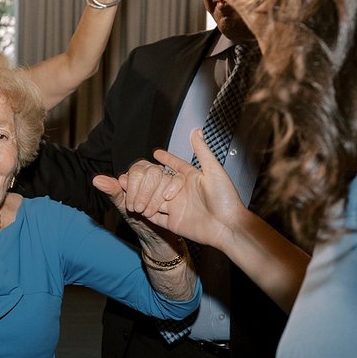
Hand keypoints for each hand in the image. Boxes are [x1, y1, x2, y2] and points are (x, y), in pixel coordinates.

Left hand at [93, 173, 180, 255]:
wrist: (154, 233)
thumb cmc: (136, 217)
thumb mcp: (122, 205)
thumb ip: (112, 191)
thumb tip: (96, 180)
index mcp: (137, 172)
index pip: (136, 171)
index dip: (133, 189)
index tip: (131, 206)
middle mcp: (153, 171)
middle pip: (152, 172)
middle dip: (144, 194)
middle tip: (139, 210)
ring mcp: (168, 178)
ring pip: (165, 177)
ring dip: (156, 198)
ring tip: (149, 212)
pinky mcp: (180, 186)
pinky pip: (178, 180)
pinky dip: (171, 191)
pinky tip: (166, 202)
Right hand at [113, 129, 247, 250]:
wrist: (228, 227)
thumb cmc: (225, 198)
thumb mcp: (213, 170)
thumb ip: (202, 151)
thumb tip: (197, 130)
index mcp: (192, 179)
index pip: (176, 166)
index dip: (167, 159)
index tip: (155, 153)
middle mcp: (183, 193)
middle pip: (161, 184)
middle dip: (147, 179)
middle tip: (133, 171)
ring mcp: (178, 208)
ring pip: (155, 200)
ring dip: (143, 195)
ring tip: (128, 187)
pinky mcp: (174, 223)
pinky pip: (156, 218)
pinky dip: (146, 212)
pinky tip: (134, 206)